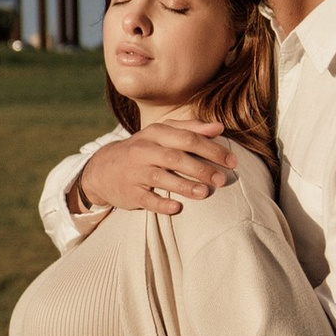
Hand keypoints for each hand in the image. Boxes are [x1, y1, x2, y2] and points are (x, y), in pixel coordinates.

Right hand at [72, 130, 237, 220]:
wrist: (103, 169)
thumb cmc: (143, 150)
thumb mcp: (161, 135)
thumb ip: (190, 129)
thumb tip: (219, 127)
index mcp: (155, 133)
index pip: (187, 138)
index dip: (212, 149)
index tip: (232, 161)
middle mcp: (144, 150)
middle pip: (176, 156)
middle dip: (201, 168)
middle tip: (223, 180)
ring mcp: (135, 172)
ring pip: (161, 177)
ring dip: (185, 185)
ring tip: (205, 193)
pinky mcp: (130, 193)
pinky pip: (146, 199)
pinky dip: (161, 204)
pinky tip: (177, 208)